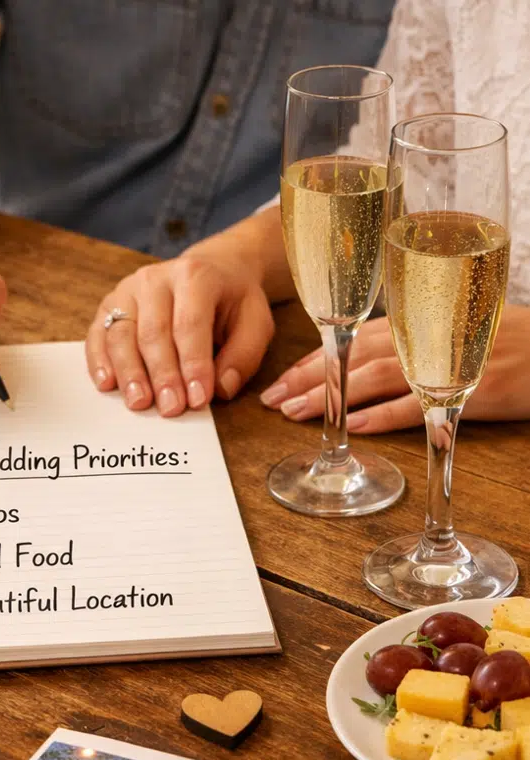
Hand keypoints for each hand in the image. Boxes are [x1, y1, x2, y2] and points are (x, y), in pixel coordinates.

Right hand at [84, 249, 274, 415]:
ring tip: (139, 402)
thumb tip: (221, 389)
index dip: (193, 364)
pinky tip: (107, 384)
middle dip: (162, 375)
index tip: (198, 399)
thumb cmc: (231, 303)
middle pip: (153, 332)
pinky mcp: (109, 306)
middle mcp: (155, 278)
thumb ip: (243, 356)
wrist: (209, 272)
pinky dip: (99, 362)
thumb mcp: (255, 323)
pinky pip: (98, 336)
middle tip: (170, 408)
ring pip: (121, 335)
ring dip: (129, 373)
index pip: (190, 324)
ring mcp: (127, 291)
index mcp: (195, 276)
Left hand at [259, 306, 529, 430]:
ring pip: (375, 378)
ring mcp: (451, 361)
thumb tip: (377, 356)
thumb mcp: (462, 325)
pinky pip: (420, 404)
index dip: (316, 356)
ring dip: (329, 397)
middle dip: (307, 377)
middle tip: (269, 398)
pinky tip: (352, 426)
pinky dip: (384, 416)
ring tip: (292, 414)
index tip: (283, 376)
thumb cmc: (516, 338)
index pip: (355, 334)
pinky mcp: (473, 390)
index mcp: (426, 318)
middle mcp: (431, 334)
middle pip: (353, 355)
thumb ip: (420, 335)